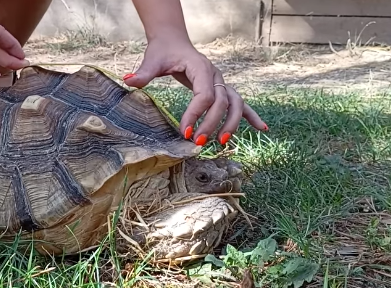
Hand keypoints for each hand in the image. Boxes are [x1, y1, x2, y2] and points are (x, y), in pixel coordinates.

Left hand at [123, 39, 266, 145]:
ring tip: (224, 142)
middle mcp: (215, 76)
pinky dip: (251, 115)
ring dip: (233, 123)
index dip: (196, 113)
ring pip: (235, 103)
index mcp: (201, 68)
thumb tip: (129, 81)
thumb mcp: (152, 60)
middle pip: (222, 101)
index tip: (184, 131)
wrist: (173, 42)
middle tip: (198, 141)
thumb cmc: (163, 51)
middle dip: (213, 123)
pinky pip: (240, 103)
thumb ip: (143, 73)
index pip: (205, 95)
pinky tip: (262, 128)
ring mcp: (221, 82)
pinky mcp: (222, 89)